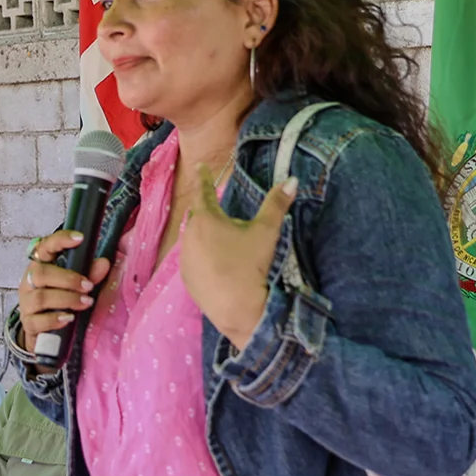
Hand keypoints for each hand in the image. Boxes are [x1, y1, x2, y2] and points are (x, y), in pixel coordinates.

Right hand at [17, 230, 111, 351]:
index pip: (45, 247)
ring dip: (66, 299)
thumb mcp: (75, 286)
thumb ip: (89, 274)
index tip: (80, 238)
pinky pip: (37, 320)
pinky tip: (69, 319)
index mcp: (41, 265)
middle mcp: (29, 281)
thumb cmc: (59, 302)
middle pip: (41, 273)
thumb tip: (104, 263)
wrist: (42, 333)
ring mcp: (26, 303)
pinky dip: (54, 319)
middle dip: (68, 279)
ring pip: (40, 297)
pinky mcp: (28, 323)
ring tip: (86, 302)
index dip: (60, 241)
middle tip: (88, 286)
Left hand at [180, 167, 297, 349]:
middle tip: (222, 213)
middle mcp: (188, 236)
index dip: (203, 178)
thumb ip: (276, 204)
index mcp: (205, 220)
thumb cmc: (249, 265)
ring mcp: (184, 259)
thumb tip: (291, 180)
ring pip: (195, 239)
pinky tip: (218, 265)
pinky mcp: (186, 278)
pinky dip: (203, 257)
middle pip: (199, 218)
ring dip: (206, 237)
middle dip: (209, 214)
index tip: (199, 166)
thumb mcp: (265, 232)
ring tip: (225, 245)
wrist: (237, 308)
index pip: (203, 191)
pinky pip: (194, 259)